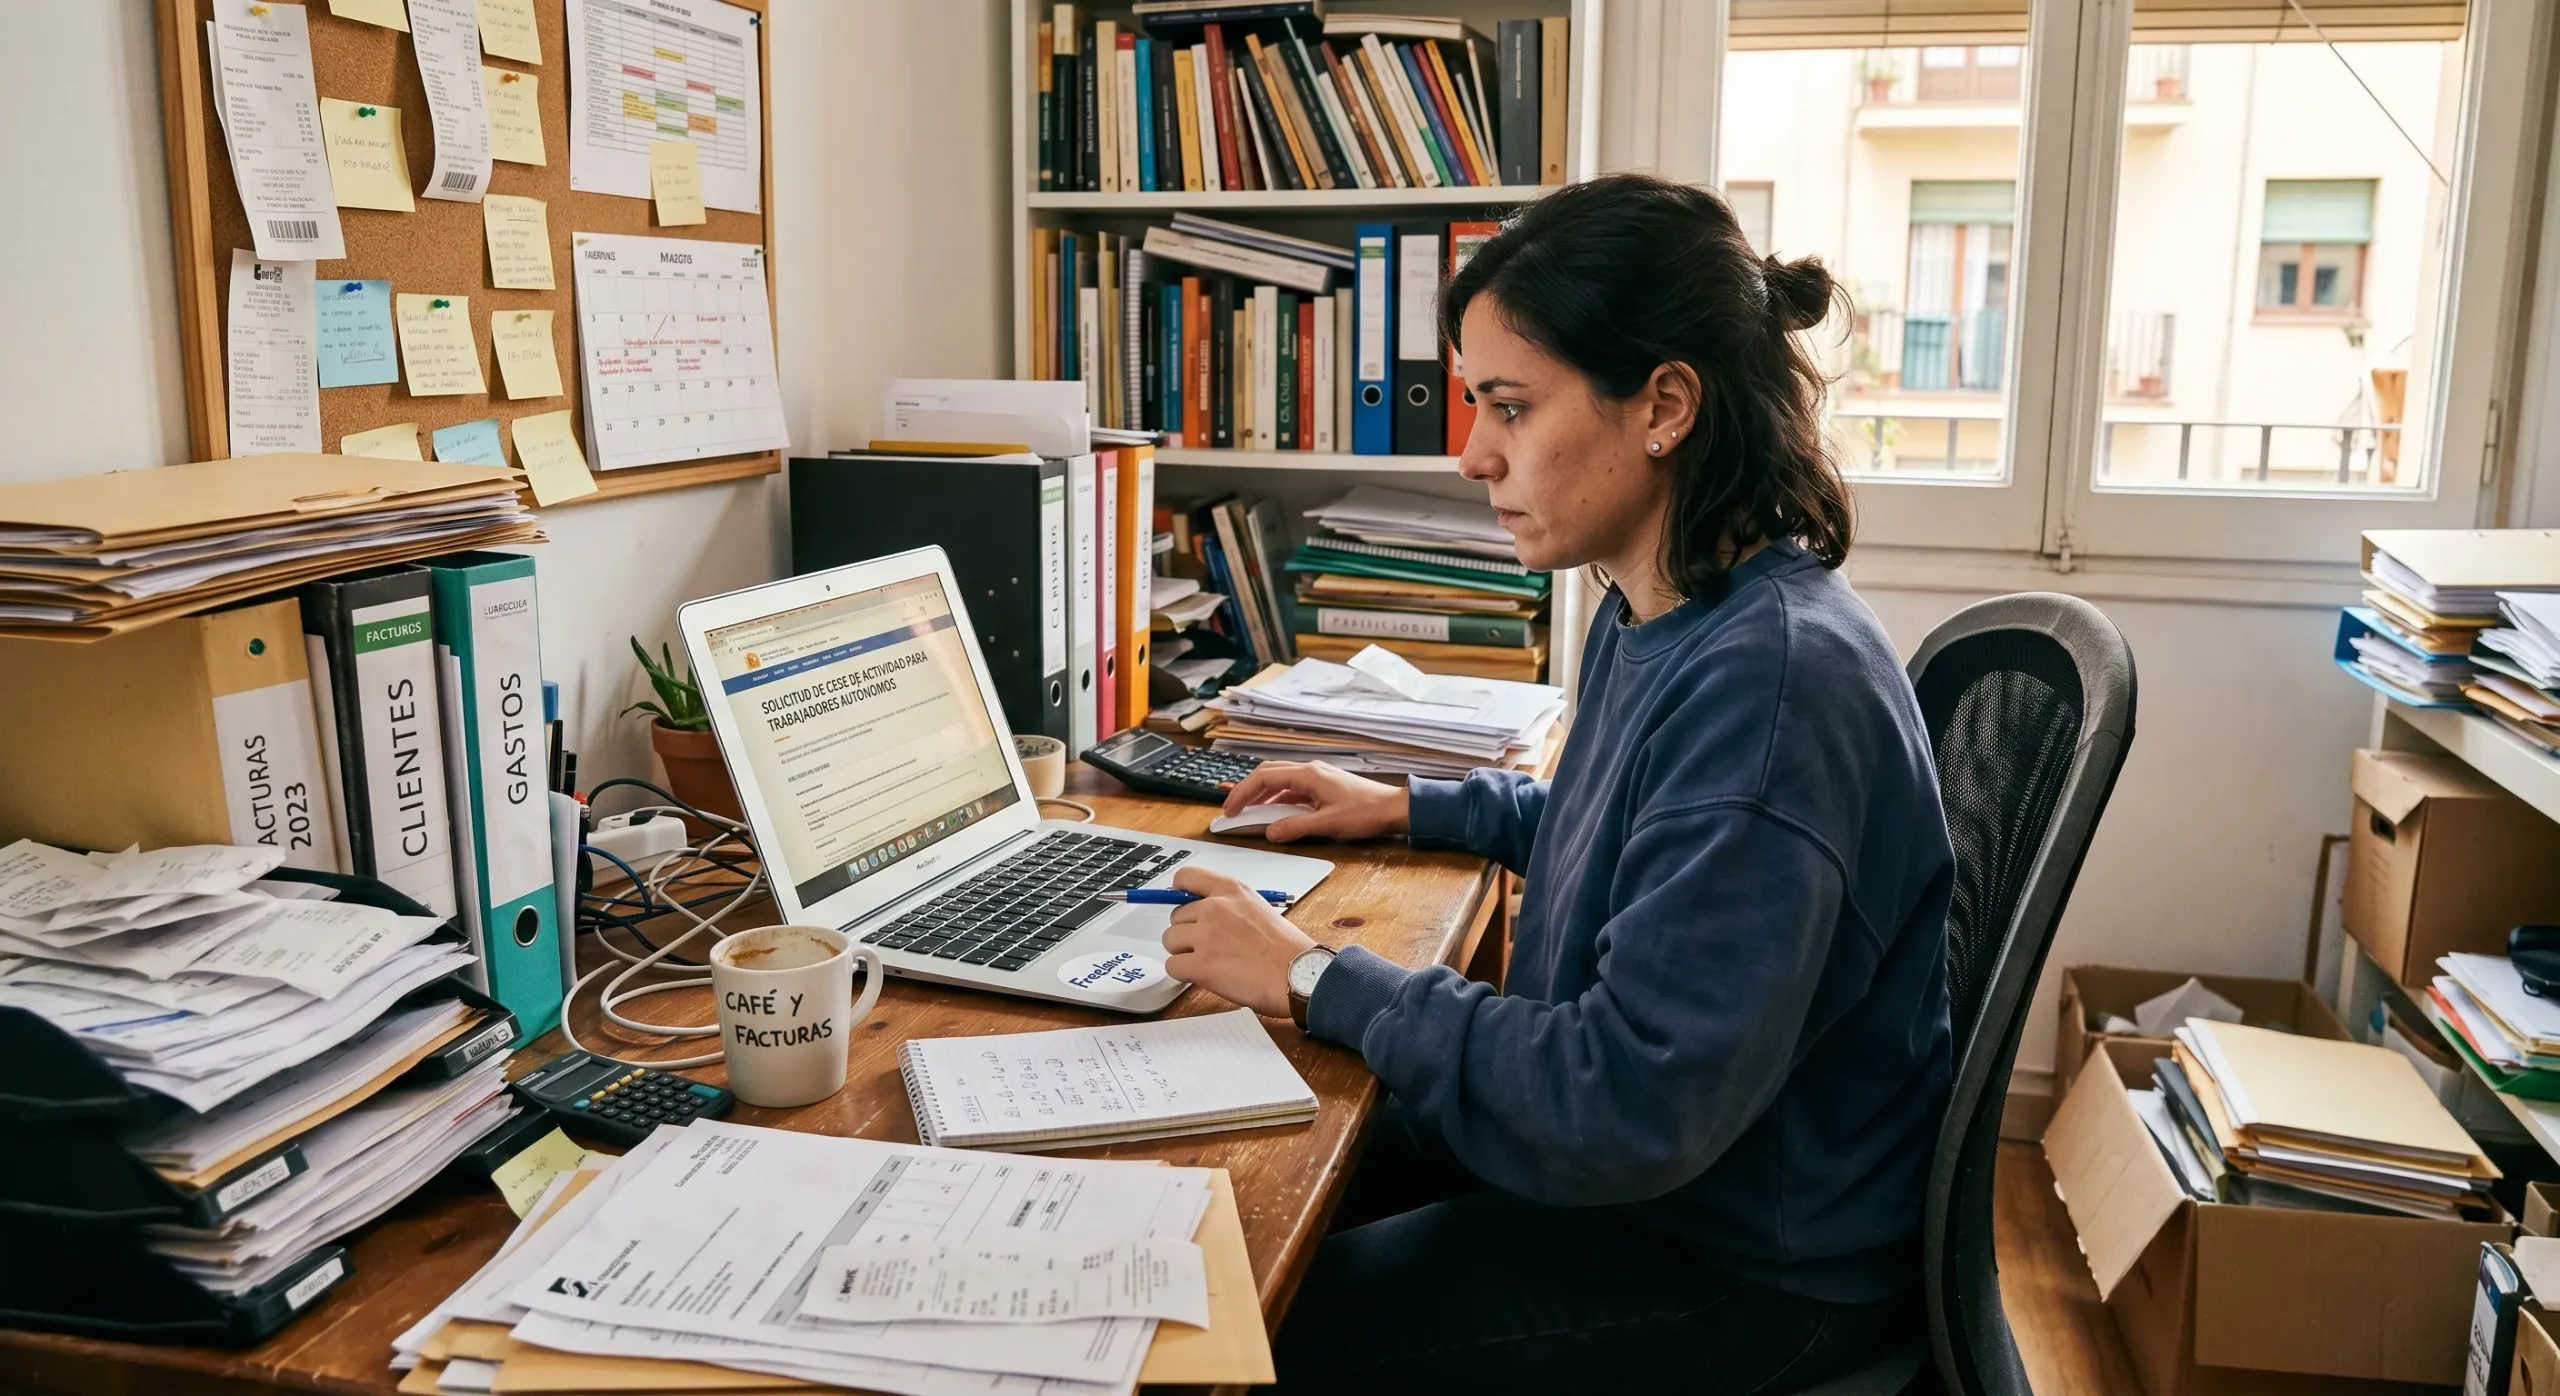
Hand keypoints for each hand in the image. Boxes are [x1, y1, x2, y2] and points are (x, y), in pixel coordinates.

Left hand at [1160, 865, 1314, 1017]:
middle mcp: (1214, 908)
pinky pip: (1173, 966)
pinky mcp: (1201, 964)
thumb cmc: (1286, 948)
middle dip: (1187, 932)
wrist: (1298, 974)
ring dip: (1184, 952)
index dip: (1178, 892)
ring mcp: (1206, 935)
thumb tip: (1203, 913)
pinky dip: (1184, 973)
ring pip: (1170, 940)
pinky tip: (1204, 975)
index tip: (1180, 902)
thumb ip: (1229, 905)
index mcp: (1230, 890)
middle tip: (1210, 946)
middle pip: (1176, 916)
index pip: (1186, 877)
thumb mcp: (1258, 908)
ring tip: (1210, 961)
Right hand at [1218, 761, 1409, 843]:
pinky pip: (1292, 790)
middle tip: (1231, 810)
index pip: (1264, 778)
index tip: (1229, 810)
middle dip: (1246, 790)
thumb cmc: (1366, 812)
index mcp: (1308, 775)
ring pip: (1279, 781)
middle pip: (1267, 774)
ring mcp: (1316, 778)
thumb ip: (1295, 828)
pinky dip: (1277, 800)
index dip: (1242, 793)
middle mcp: (1310, 771)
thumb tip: (1270, 833)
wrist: (1394, 808)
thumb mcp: (1327, 824)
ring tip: (1247, 812)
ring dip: (1261, 795)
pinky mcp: (1322, 787)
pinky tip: (1273, 814)